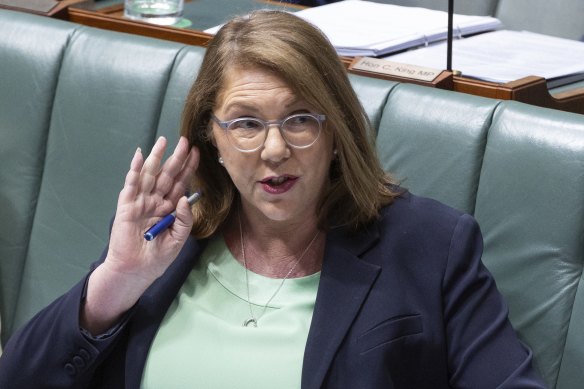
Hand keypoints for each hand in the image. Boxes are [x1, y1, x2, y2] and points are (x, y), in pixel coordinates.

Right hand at [81, 136, 198, 333]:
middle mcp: (155, 201)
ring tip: (163, 141)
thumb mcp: (178, 239)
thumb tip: (185, 197)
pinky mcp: (126, 206)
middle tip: (185, 141)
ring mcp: (140, 201)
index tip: (197, 153)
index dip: (188, 168)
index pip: (181, 183)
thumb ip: (184, 219)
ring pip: (150, 175)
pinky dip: (134, 170)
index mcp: (169, 208)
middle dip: (176, 158)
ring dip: (156, 158)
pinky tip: (139, 156)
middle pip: (168, 175)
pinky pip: (131, 185)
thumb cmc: (157, 258)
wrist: (136, 271)